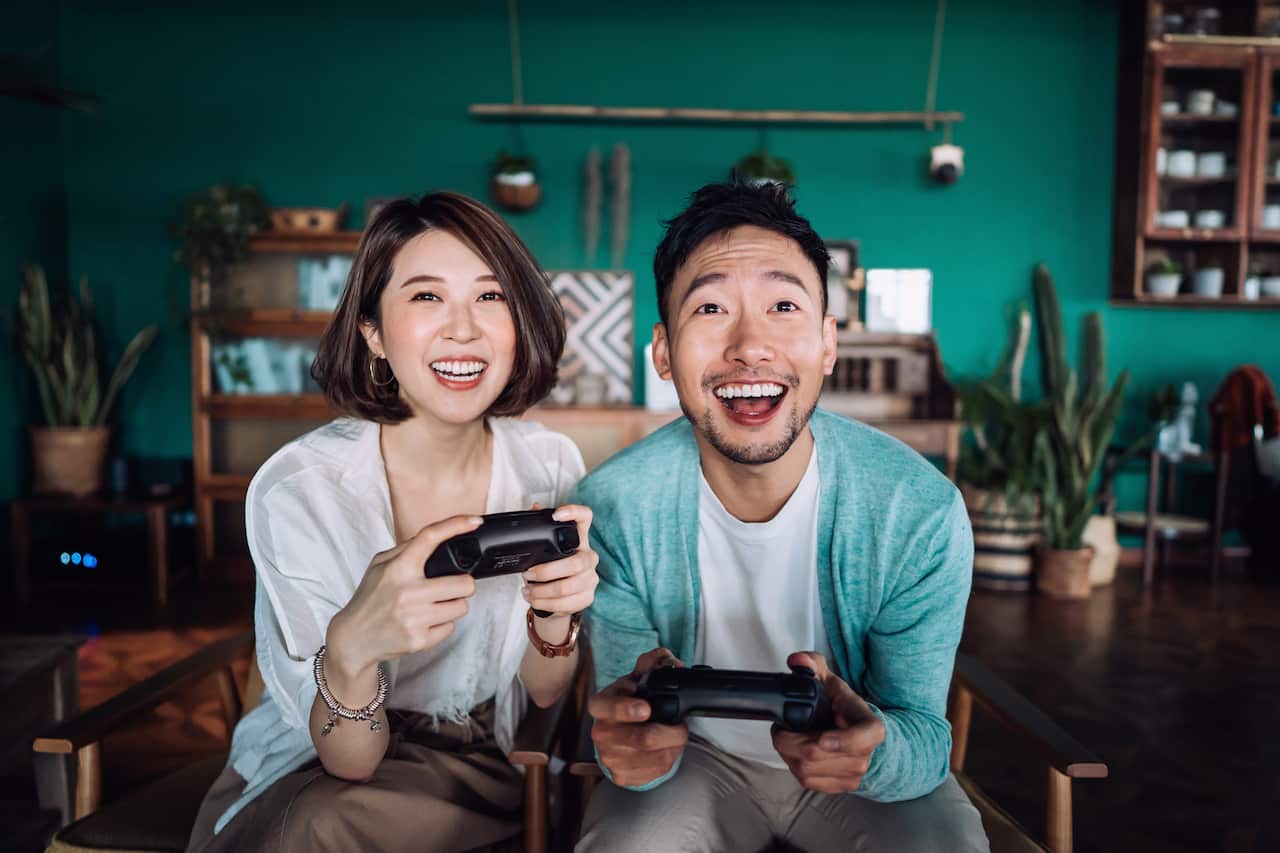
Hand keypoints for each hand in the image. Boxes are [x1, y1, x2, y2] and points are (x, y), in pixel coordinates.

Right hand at [325, 515, 482, 687]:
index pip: (429, 538)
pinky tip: (424, 623)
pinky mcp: (419, 640)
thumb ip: (404, 550)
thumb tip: (434, 538)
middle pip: (464, 584)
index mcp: (398, 568)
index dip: (456, 525)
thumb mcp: (378, 566)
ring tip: (433, 606)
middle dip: (462, 585)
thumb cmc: (369, 599)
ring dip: (452, 605)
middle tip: (449, 587)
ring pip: (461, 607)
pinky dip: (441, 626)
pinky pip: (450, 628)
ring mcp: (414, 618)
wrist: (354, 638)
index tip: (474, 520)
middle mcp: (407, 592)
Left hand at [523, 504, 598, 616]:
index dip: (574, 513)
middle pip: (576, 563)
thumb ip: (539, 530)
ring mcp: (591, 578)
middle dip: (547, 571)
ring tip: (527, 591)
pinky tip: (534, 600)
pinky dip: (545, 603)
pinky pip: (565, 603)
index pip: (585, 517)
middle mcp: (589, 557)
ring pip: (567, 587)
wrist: (559, 599)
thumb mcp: (543, 550)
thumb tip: (534, 507)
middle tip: (528, 574)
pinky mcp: (587, 597)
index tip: (556, 515)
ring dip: (542, 591)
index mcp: (579, 538)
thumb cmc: (551, 569)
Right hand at [588, 648, 688, 786]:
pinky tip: (668, 748)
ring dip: (674, 745)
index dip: (627, 709)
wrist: (621, 731)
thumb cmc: (631, 700)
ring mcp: (610, 758)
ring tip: (675, 734)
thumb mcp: (639, 676)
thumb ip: (656, 661)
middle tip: (680, 724)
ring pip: (656, 756)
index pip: (609, 708)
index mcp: (600, 705)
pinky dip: (671, 758)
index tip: (646, 709)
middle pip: (642, 738)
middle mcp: (601, 733)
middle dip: (671, 731)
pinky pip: (657, 771)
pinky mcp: (623, 776)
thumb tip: (673, 665)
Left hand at [771, 651, 885, 793]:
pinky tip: (795, 752)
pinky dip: (793, 766)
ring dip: (788, 753)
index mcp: (871, 728)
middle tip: (781, 727)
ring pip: (807, 770)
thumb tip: (797, 661)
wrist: (859, 735)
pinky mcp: (839, 787)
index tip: (821, 738)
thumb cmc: (844, 708)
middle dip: (789, 740)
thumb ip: (813, 664)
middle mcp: (866, 755)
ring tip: (788, 737)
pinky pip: (807, 781)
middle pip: (816, 754)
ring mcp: (854, 775)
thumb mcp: (831, 681)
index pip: (861, 738)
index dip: (840, 741)